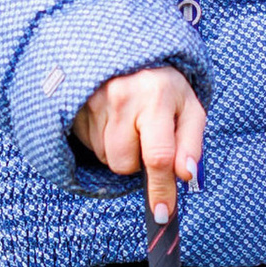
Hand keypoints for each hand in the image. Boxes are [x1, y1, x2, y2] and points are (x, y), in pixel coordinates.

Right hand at [72, 66, 206, 219]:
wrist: (127, 54)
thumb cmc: (164, 87)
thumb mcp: (189, 108)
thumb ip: (191, 144)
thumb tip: (187, 176)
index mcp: (157, 97)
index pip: (158, 156)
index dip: (160, 189)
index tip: (162, 212)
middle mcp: (122, 98)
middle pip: (124, 164)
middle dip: (136, 161)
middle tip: (145, 136)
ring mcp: (93, 101)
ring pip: (105, 158)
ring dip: (118, 150)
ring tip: (128, 122)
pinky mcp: (74, 106)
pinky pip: (88, 145)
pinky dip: (101, 139)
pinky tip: (110, 118)